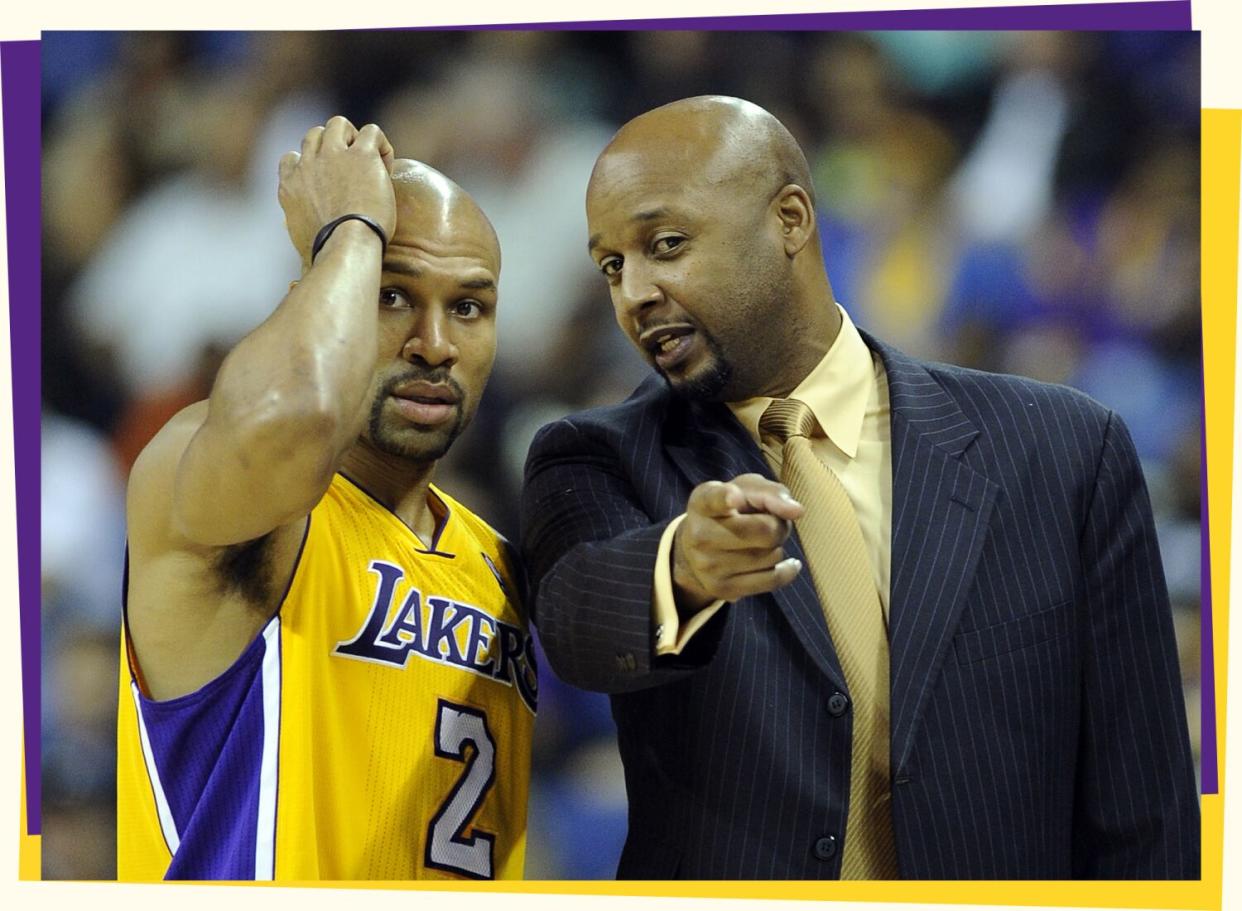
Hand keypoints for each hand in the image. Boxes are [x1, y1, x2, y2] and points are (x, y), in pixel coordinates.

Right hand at [277, 116, 396, 266]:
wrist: (346, 246)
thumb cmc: (328, 256)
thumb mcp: (302, 246)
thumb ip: (302, 237)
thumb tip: (302, 265)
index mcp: (290, 186)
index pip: (292, 158)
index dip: (312, 164)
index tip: (329, 183)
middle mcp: (307, 165)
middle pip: (316, 135)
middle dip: (334, 148)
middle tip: (353, 174)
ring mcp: (333, 156)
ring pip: (339, 124)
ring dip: (355, 139)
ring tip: (370, 166)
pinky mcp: (362, 156)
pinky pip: (372, 132)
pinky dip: (382, 146)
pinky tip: (386, 169)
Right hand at [672, 473, 804, 612]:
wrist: (697, 549)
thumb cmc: (732, 510)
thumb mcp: (747, 491)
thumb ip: (771, 493)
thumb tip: (796, 511)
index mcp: (703, 502)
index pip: (714, 499)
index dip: (725, 498)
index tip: (734, 497)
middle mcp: (699, 534)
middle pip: (764, 530)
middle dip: (778, 525)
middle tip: (770, 522)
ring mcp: (708, 565)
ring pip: (772, 555)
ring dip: (777, 546)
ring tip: (761, 541)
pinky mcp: (721, 589)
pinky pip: (772, 580)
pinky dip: (786, 570)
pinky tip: (787, 563)